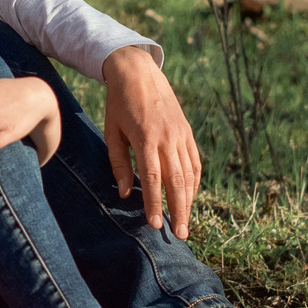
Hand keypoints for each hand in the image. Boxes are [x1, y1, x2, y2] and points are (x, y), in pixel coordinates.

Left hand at [101, 44, 201, 237]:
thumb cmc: (119, 104)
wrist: (139, 72)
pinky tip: (190, 196)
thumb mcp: (111, 131)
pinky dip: (195, 181)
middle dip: (178, 210)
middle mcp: (167, 137)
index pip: (151, 178)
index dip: (154, 203)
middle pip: (176, 181)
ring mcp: (180, 134)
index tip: (155, 224)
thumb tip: (123, 192)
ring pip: (189, 173)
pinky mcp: (187, 131)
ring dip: (189, 200)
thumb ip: (118, 162)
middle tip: (179, 234)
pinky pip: (195, 161)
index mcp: (145, 138)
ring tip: (186, 222)